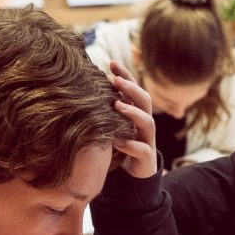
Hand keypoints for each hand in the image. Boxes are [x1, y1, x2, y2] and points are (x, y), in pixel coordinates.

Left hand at [106, 62, 157, 179]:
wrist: (136, 171)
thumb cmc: (122, 142)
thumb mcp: (114, 123)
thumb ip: (107, 108)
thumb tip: (86, 86)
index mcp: (137, 112)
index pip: (134, 89)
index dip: (125, 75)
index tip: (112, 62)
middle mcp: (145, 123)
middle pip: (145, 100)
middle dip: (131, 89)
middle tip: (116, 80)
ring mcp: (147, 139)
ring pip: (148, 122)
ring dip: (133, 113)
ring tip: (117, 106)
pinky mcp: (146, 158)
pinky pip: (142, 149)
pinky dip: (130, 145)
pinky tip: (117, 142)